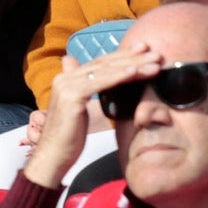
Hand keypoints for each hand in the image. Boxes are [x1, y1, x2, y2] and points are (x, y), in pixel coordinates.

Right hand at [24, 46, 163, 188]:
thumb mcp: (78, 109)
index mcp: (68, 78)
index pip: (100, 63)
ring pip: (106, 70)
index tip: (143, 50)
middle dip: (131, 56)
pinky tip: (135, 72)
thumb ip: (83, 89)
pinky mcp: (72, 96)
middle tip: (154, 52)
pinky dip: (119, 76)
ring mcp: (68, 85)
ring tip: (154, 63)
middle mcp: (66, 77)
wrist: (53, 156)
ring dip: (133, 65)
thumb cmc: (68, 137)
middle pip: (105, 63)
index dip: (122, 55)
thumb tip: (79, 71)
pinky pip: (100, 82)